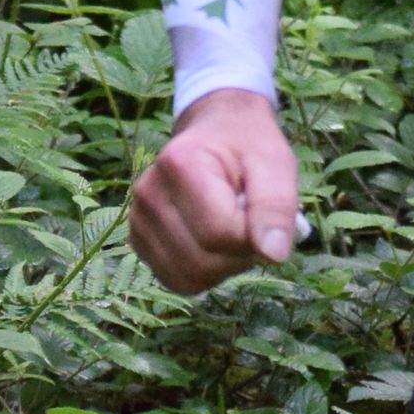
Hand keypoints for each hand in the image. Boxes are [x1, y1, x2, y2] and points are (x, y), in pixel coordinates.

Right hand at [130, 89, 301, 293]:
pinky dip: (205, 272)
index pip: (220, 232)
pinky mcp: (138, 241)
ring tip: (233, 228)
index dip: (254, 235)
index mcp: (179, 164)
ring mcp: (137, 220)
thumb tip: (274, 256)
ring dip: (225, 266)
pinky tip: (214, 242)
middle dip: (240, 254)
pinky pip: (177, 281)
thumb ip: (277, 206)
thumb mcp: (275, 162)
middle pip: (202, 261)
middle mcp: (147, 194)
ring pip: (189, 278)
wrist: (219, 132)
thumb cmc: (249, 146)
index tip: (264, 211)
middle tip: (251, 221)